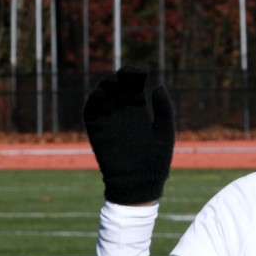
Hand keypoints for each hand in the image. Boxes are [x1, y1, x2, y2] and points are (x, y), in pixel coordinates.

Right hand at [83, 67, 174, 204]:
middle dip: (121, 78)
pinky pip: (91, 112)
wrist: (139, 184)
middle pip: (117, 88)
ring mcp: (108, 121)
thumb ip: (164, 110)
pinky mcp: (96, 131)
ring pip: (103, 96)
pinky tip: (101, 94)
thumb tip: (159, 86)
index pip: (134, 87)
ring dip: (106, 86)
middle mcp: (122, 113)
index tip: (141, 71)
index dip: (135, 76)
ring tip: (114, 81)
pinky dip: (93, 102)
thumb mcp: (164, 133)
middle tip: (127, 74)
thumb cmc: (155, 161)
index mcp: (139, 112)